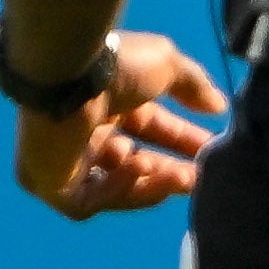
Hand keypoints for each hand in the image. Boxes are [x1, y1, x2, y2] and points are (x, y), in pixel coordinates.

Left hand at [13, 30, 228, 219]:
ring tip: (177, 176)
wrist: (70, 74)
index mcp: (111, 102)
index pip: (151, 129)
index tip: (212, 150)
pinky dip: (116, 190)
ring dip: (149, 184)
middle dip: (169, 171)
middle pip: (135, 164)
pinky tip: (136, 168)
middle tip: (197, 178)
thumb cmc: (116, 66)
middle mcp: (88, 131)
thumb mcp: (167, 66)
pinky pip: (87, 202)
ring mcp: (66, 160)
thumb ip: (193, 86)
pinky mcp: (50, 182)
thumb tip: (218, 107)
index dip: (182, 141)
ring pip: (113, 188)